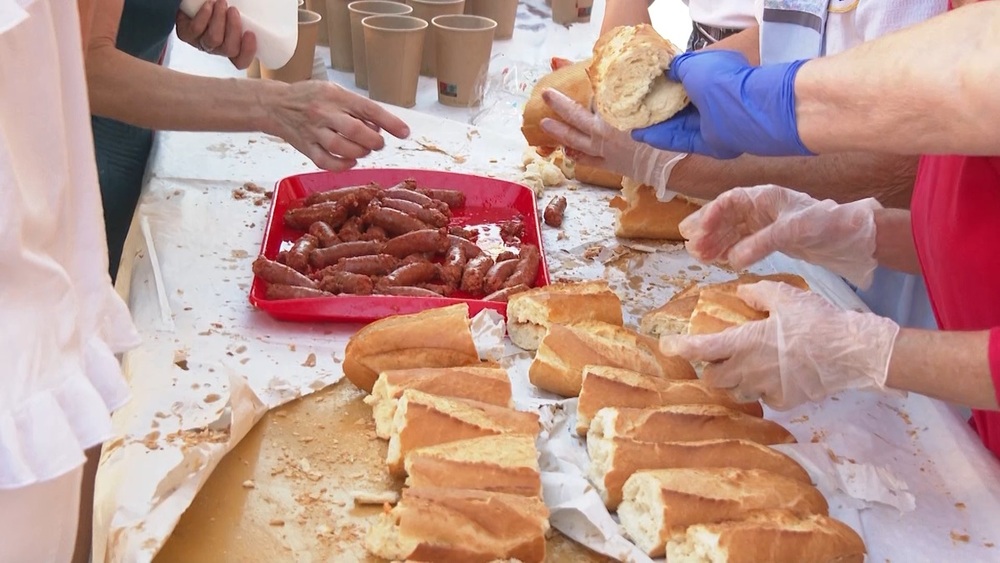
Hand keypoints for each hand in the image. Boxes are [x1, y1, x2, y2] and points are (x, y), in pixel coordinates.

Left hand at [176, 0, 256, 69]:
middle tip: (233, 11)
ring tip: (221, 3)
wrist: (194, 2)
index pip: (241, 61)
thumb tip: (250, 20)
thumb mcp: (233, 15)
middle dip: (234, 28)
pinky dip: (204, 15)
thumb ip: (243, 21)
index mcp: (231, 46)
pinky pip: (196, 29)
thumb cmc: (218, 8)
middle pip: (229, 50)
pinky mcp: (186, 35)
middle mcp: (216, 49)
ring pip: (214, 39)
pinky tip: (208, 5)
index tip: (250, 33)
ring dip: (219, 19)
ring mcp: (200, 43)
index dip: (248, 52)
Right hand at [264, 81, 410, 169]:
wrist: (275, 104)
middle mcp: (324, 113)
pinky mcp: (305, 147)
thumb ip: (357, 108)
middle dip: (374, 141)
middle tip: (378, 143)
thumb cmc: (311, 97)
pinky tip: (350, 161)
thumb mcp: (335, 92)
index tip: (405, 133)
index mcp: (335, 96)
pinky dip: (342, 165)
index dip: (389, 122)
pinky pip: (325, 162)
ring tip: (364, 150)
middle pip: (355, 131)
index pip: (367, 109)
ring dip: (360, 153)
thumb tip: (381, 127)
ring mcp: (313, 131)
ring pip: (341, 148)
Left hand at [539, 89, 685, 194]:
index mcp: (613, 115)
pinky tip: (567, 153)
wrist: (675, 163)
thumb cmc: (668, 131)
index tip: (568, 75)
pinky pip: (588, 161)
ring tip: (544, 124)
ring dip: (559, 132)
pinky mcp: (611, 165)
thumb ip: (636, 90)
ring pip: (575, 141)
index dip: (583, 85)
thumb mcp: (652, 103)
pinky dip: (577, 156)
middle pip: (575, 116)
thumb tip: (627, 75)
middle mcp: (604, 133)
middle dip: (559, 104)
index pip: (593, 97)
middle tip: (545, 94)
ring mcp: (605, 151)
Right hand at [630, 51, 812, 158]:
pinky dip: (663, 138)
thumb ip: (678, 66)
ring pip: (679, 125)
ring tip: (634, 123)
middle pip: (682, 106)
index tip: (647, 85)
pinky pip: (682, 141)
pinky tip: (642, 136)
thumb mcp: (693, 63)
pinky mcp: (710, 144)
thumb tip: (668, 71)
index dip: (667, 83)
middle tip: (637, 107)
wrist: (742, 109)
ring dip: (657, 125)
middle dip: (660, 106)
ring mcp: (713, 123)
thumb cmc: (719, 78)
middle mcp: (715, 100)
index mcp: (715, 76)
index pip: (688, 80)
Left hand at [660, 281, 899, 409]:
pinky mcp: (784, 401)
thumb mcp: (786, 296)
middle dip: (710, 368)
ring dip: (734, 380)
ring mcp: (766, 388)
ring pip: (735, 391)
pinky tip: (774, 375)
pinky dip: (761, 388)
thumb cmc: (818, 320)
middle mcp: (748, 369)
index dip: (680, 348)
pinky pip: (762, 397)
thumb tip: (742, 293)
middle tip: (720, 355)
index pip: (701, 349)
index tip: (667, 345)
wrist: (853, 352)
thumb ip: (757, 294)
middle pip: (712, 378)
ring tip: (746, 365)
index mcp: (744, 342)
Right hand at [680, 185, 880, 287]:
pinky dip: (727, 249)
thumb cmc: (825, 225)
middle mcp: (760, 207)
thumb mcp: (793, 231)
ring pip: (731, 229)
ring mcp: (764, 222)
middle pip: (725, 215)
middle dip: (707, 230)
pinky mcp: (769, 236)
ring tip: (699, 257)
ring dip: (714, 241)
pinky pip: (741, 241)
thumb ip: (761, 243)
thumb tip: (732, 260)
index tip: (696, 233)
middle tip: (691, 247)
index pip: (729, 201)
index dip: (710, 215)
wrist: (851, 237)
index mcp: (765, 196)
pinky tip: (717, 260)